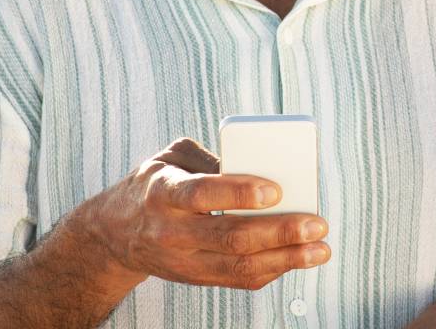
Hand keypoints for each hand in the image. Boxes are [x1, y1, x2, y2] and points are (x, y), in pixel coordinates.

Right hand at [63, 137, 331, 291]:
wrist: (115, 233)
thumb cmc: (156, 184)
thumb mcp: (172, 158)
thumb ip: (212, 157)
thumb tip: (264, 166)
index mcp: (164, 192)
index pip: (203, 193)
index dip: (240, 193)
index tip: (276, 189)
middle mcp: (171, 230)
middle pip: (230, 236)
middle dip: (280, 231)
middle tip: (316, 223)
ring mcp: (183, 260)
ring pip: (239, 265)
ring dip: (286, 259)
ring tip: (320, 249)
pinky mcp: (195, 277)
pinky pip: (238, 279)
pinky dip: (273, 270)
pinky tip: (298, 259)